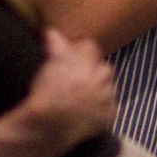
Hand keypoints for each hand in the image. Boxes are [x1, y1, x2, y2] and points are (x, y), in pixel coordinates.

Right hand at [23, 28, 116, 147]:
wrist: (48, 125)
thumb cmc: (45, 93)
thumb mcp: (48, 66)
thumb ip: (55, 46)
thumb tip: (52, 32)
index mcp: (85, 62)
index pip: (90, 47)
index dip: (81, 53)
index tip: (75, 60)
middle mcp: (99, 77)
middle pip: (104, 68)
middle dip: (94, 73)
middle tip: (80, 82)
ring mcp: (106, 97)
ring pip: (110, 89)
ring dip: (101, 92)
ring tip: (85, 99)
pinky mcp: (108, 116)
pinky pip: (112, 110)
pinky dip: (104, 111)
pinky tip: (90, 114)